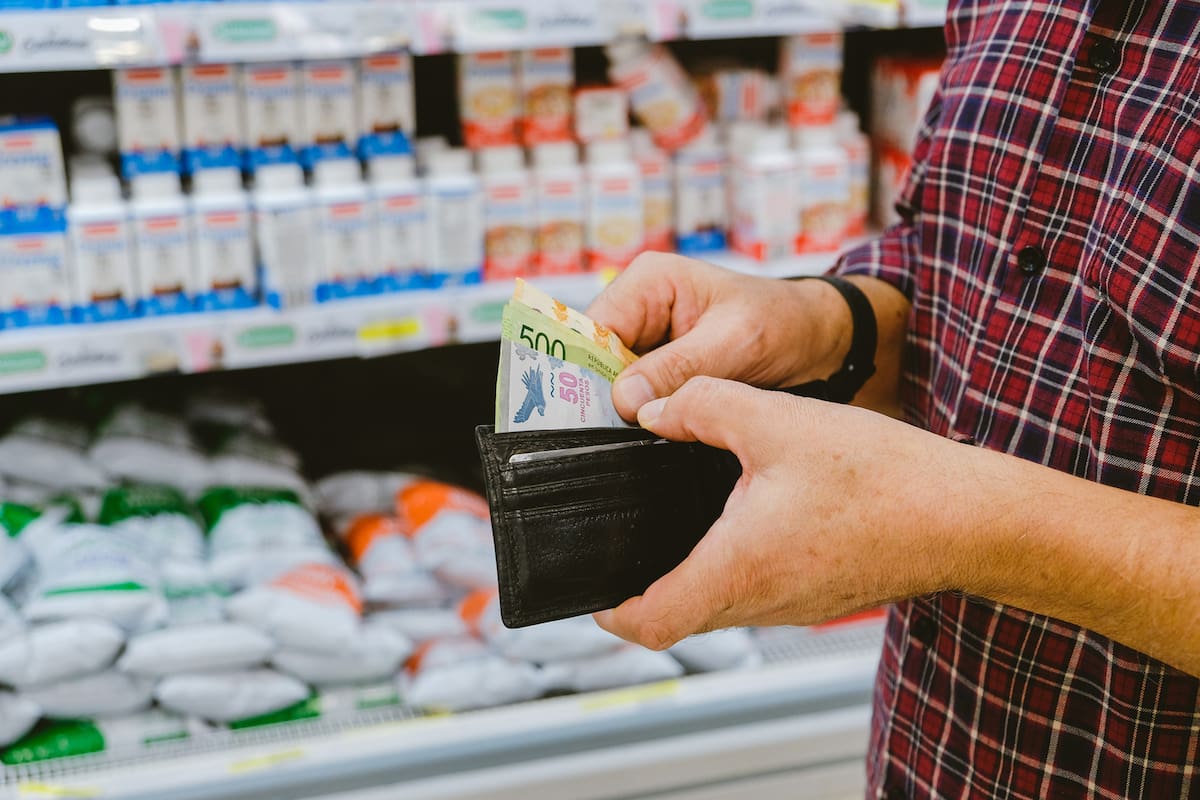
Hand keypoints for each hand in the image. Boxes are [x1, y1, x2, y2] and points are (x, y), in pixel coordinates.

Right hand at [586, 253, 850, 420]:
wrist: (819, 342)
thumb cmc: (784, 323)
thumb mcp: (734, 343)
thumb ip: (679, 368)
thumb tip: (625, 398)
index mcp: (649, 281)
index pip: (593, 328)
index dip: (589, 372)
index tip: (600, 413)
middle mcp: (640, 308)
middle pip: (595, 359)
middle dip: (609, 397)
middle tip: (625, 432)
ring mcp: (648, 341)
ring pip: (613, 383)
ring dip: (629, 410)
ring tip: (647, 433)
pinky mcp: (661, 369)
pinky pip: (638, 397)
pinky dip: (646, 416)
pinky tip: (659, 431)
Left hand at [592, 377, 980, 649]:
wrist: (967, 515)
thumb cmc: (882, 478)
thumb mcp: (777, 421)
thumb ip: (701, 405)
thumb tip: (653, 409)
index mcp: (737, 568)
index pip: (649, 623)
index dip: (609, 612)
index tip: (592, 589)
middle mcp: (762, 601)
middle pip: (681, 616)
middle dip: (646, 588)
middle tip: (626, 540)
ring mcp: (795, 607)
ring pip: (721, 604)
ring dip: (692, 573)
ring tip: (679, 519)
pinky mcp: (821, 596)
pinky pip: (759, 592)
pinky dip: (735, 567)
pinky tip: (743, 517)